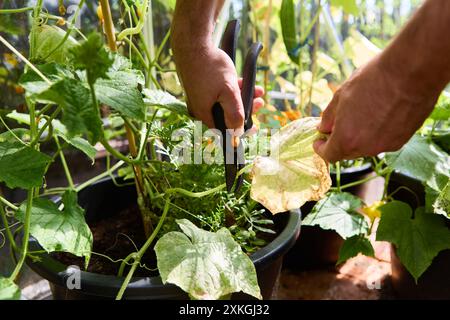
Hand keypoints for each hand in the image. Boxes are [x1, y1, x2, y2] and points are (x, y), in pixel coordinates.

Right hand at [173, 45, 263, 130]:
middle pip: (225, 116)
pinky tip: (245, 82)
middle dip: (245, 110)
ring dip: (242, 98)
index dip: (239, 131)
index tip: (254, 128)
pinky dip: (233, 90)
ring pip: (224, 103)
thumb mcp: (228, 90)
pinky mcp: (201, 87)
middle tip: (259, 104)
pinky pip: (219, 93)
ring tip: (258, 91)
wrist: (193, 43)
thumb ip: (234, 113)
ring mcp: (200, 97)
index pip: (223, 131)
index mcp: (203, 113)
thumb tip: (238, 133)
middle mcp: (200, 108)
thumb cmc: (210, 67)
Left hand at [313, 55, 437, 162]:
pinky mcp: (402, 140)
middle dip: (340, 141)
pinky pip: (383, 142)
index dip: (321, 148)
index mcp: (346, 139)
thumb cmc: (372, 79)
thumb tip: (323, 129)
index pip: (329, 155)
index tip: (320, 140)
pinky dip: (377, 133)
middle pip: (347, 152)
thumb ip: (329, 117)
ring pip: (366, 147)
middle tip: (338, 124)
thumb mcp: (341, 95)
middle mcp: (366, 148)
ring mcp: (386, 146)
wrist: (410, 71)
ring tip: (363, 113)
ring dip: (359, 137)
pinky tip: (381, 114)